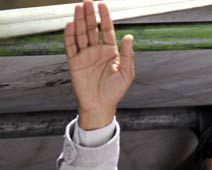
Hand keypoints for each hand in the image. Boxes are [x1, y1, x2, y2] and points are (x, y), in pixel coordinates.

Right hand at [64, 0, 134, 129]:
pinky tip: (70, 25)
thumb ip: (128, 54)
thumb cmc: (115, 91)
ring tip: (78, 8)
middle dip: (90, 15)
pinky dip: (69, 36)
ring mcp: (85, 55)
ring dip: (79, 21)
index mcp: (110, 52)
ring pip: (81, 34)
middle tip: (87, 2)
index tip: (102, 5)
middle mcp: (97, 51)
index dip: (104, 18)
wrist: (101, 105)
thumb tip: (129, 36)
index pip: (106, 31)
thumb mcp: (126, 73)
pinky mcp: (74, 62)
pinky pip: (71, 46)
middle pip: (92, 29)